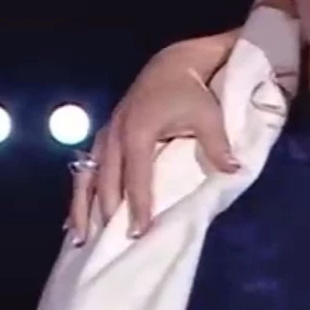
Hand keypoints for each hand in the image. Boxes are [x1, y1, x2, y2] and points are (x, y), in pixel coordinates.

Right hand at [67, 31, 240, 242]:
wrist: (172, 65)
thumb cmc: (192, 93)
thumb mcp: (209, 117)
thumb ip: (218, 145)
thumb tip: (235, 171)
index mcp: (138, 133)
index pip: (137, 177)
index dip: (138, 205)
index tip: (139, 231)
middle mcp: (115, 135)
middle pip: (106, 181)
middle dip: (107, 213)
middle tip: (111, 244)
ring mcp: (106, 135)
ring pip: (87, 177)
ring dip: (81, 207)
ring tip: (78, 237)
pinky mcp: (104, 136)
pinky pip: (86, 169)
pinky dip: (80, 193)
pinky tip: (74, 217)